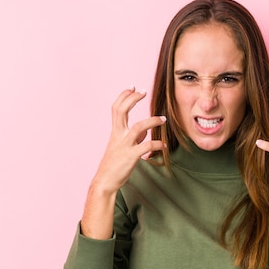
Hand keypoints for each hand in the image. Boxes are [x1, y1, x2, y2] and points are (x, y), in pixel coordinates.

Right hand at [81, 87, 165, 239]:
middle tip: (143, 90)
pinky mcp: (130, 157)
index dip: (124, 96)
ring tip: (163, 119)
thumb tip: (146, 132)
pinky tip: (164, 145)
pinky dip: (156, 144)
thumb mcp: (122, 148)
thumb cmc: (114, 165)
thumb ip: (134, 138)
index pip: (116, 108)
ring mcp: (124, 146)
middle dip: (132, 99)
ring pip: (138, 127)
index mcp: (115, 132)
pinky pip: (146, 146)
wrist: (105, 182)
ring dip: (152, 121)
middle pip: (122, 111)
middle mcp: (118, 136)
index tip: (133, 87)